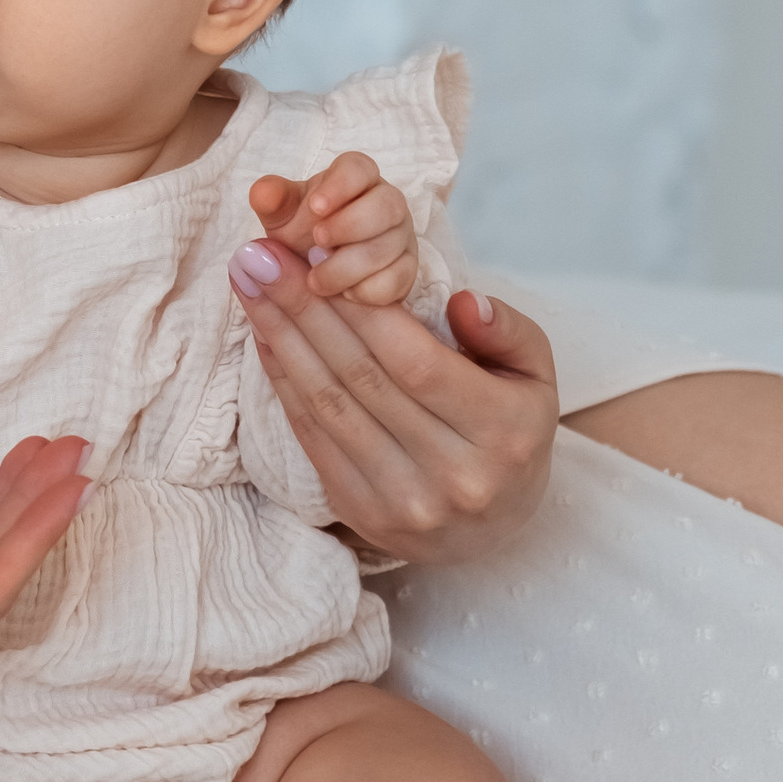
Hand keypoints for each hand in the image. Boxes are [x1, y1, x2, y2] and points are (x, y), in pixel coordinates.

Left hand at [229, 243, 557, 567]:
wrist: (493, 527)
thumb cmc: (510, 431)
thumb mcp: (534, 375)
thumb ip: (508, 331)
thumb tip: (463, 301)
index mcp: (502, 431)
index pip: (415, 361)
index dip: (360, 307)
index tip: (317, 254)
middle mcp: (452, 472)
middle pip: (360, 376)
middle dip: (302, 307)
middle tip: (258, 254)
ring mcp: (403, 500)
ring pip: (328, 404)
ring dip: (280, 337)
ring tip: (247, 282)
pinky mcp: (362, 513)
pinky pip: (312, 436)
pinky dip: (283, 381)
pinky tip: (263, 335)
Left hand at [245, 153, 417, 305]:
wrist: (316, 272)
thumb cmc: (302, 233)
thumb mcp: (282, 216)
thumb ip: (273, 201)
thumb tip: (262, 193)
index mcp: (356, 179)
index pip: (360, 168)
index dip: (341, 185)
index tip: (315, 207)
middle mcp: (386, 203)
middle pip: (388, 204)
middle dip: (351, 225)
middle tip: (316, 242)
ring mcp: (400, 238)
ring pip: (392, 245)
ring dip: (351, 265)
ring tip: (315, 280)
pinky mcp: (406, 271)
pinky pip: (400, 279)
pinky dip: (370, 289)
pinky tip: (344, 296)